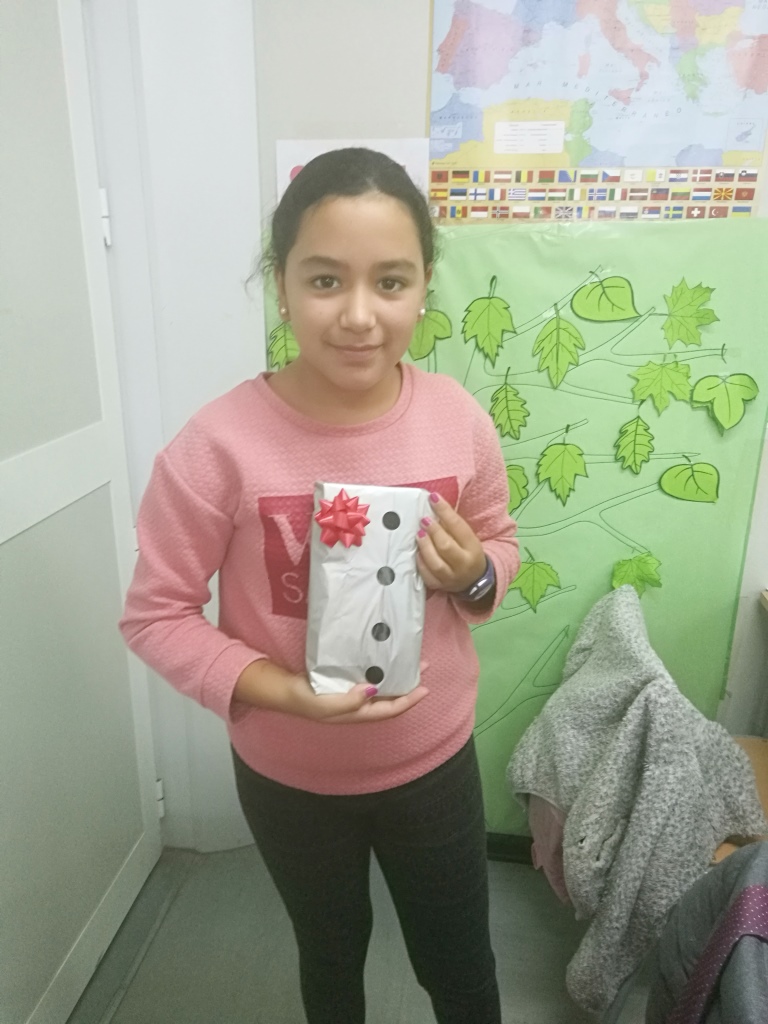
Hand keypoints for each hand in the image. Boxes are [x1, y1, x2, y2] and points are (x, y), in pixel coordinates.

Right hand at [233, 660, 428, 723]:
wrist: (280, 690)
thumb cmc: (302, 699)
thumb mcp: (323, 704)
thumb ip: (347, 701)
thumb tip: (372, 691)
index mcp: (355, 714)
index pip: (389, 710)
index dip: (408, 701)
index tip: (425, 688)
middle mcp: (357, 706)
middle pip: (389, 698)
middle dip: (408, 686)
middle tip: (422, 667)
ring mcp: (351, 694)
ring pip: (381, 688)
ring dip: (396, 676)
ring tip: (409, 661)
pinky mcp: (343, 682)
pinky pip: (368, 678)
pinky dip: (380, 670)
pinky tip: (383, 658)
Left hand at [416, 492, 485, 593]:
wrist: (474, 580)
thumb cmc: (467, 552)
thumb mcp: (467, 538)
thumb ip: (452, 526)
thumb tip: (433, 506)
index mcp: (473, 548)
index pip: (458, 527)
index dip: (444, 511)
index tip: (433, 498)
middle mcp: (463, 564)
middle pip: (446, 546)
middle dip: (433, 531)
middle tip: (423, 520)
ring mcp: (451, 578)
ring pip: (436, 564)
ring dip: (425, 547)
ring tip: (419, 534)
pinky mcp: (440, 586)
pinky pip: (427, 576)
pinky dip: (420, 563)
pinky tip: (416, 552)